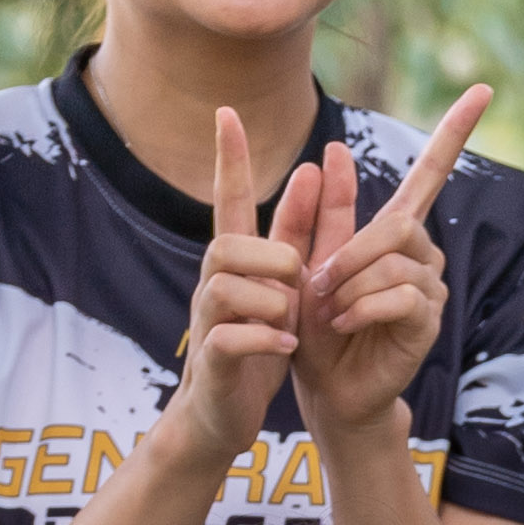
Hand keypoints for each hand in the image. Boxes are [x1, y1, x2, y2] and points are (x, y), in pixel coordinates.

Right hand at [171, 109, 319, 467]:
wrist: (224, 412)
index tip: (227, 111)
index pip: (228, 199)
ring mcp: (207, 321)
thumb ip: (299, 233)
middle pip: (226, 242)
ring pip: (227, 285)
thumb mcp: (286, 282)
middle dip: (269, 256)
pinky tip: (283, 345)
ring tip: (288, 321)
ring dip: (270, 300)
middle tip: (296, 283)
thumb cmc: (257, 342)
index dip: (229, 158)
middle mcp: (213, 283)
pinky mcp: (212, 359)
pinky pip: (231, 336)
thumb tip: (316, 170)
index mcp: (235, 263)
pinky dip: (264, 338)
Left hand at [293, 85, 489, 447]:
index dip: (453, 133)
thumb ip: (324, 211)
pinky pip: (401, 295)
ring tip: (330, 312)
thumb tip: (335, 148)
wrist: (327, 388)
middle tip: (318, 284)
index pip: (430, 175)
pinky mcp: (428, 321)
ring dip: (350, 286)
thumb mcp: (311, 261)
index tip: (481, 91)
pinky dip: (363, 307)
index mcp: (394, 234)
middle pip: (399, 223)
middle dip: (351, 251)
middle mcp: (421, 255)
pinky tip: (346, 324)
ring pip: (396, 261)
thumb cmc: (318, 327)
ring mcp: (430, 288)